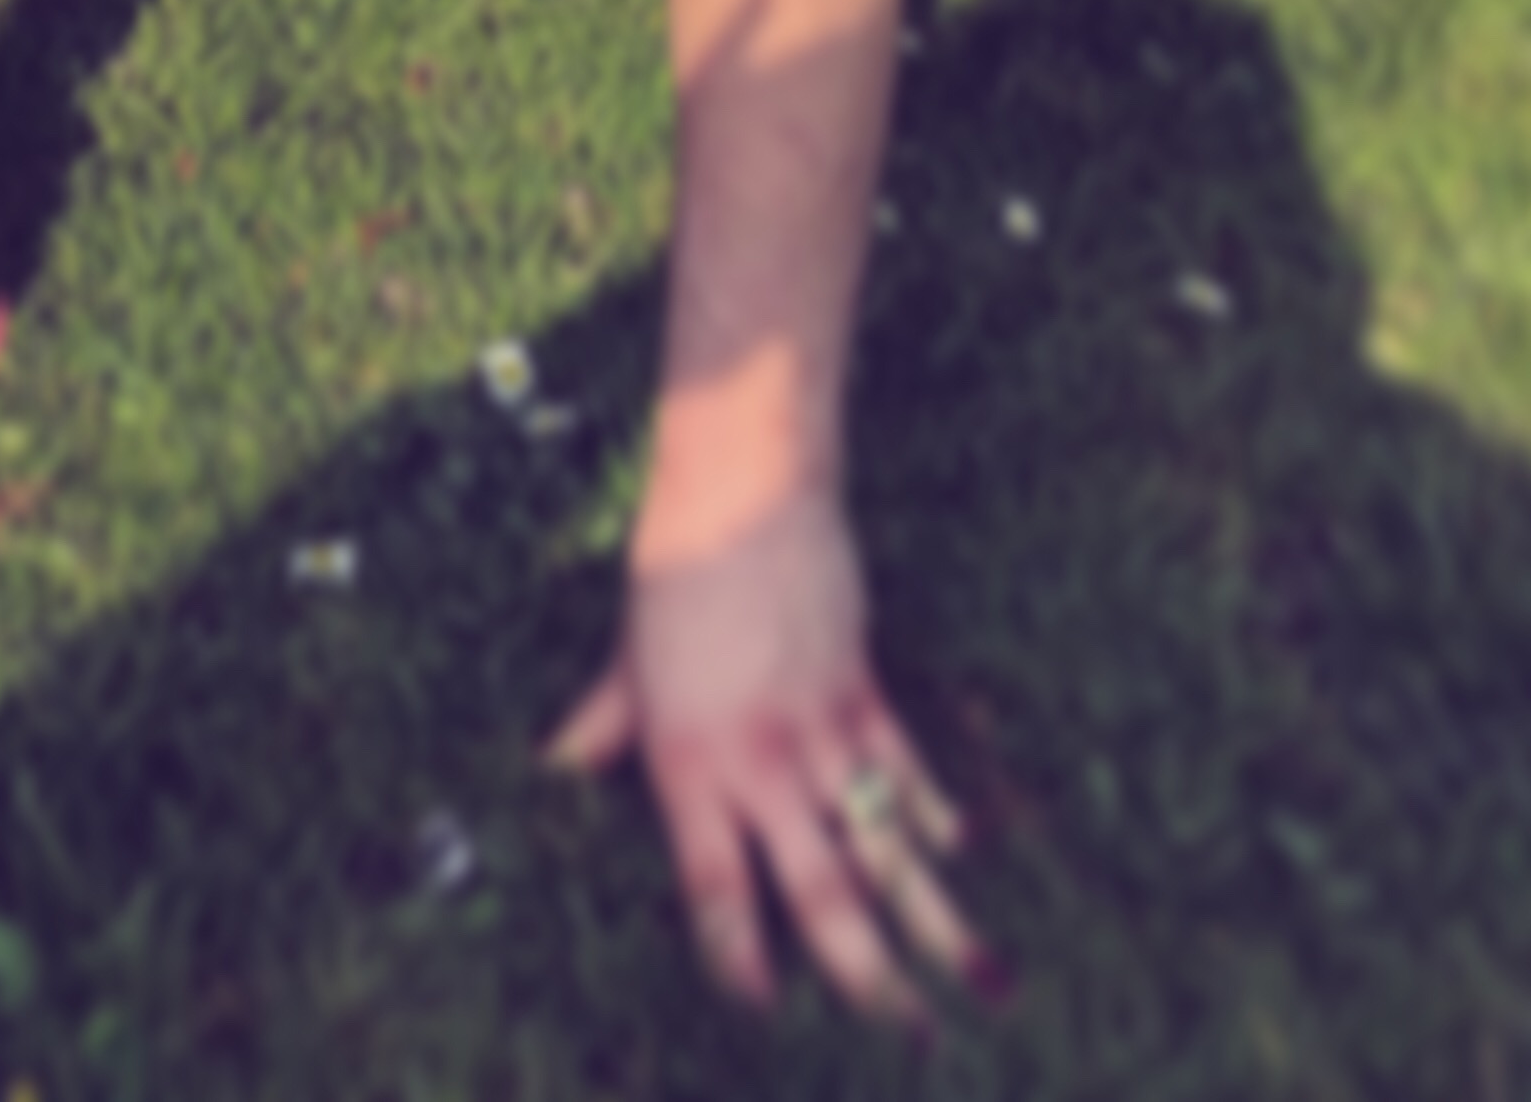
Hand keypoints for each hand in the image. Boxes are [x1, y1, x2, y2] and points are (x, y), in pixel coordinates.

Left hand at [545, 486, 994, 1022]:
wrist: (742, 491)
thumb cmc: (671, 577)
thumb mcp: (625, 663)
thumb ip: (598, 730)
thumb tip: (548, 777)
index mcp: (688, 763)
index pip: (715, 888)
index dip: (739, 957)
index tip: (765, 1010)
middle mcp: (760, 762)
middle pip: (823, 894)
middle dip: (868, 975)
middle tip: (909, 1038)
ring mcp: (822, 731)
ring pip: (887, 847)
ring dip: (937, 918)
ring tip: (983, 983)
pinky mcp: (866, 691)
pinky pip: (910, 771)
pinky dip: (937, 815)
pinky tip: (960, 854)